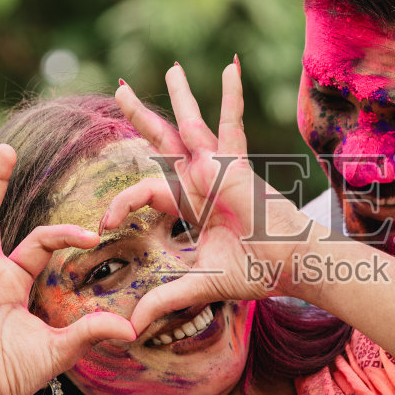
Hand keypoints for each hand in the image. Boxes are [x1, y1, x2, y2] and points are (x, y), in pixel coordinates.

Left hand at [107, 62, 319, 335]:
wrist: (290, 262)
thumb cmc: (256, 271)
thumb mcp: (199, 284)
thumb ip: (166, 298)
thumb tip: (132, 328)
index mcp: (192, 201)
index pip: (145, 189)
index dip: (121, 203)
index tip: (104, 225)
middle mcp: (201, 178)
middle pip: (161, 141)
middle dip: (140, 116)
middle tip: (119, 89)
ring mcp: (218, 167)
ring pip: (190, 123)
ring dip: (180, 95)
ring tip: (170, 67)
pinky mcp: (234, 163)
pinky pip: (228, 124)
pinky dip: (230, 97)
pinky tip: (228, 68)